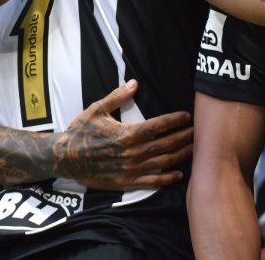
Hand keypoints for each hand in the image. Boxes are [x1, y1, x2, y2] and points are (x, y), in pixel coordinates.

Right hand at [53, 79, 193, 190]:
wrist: (64, 158)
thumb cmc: (80, 131)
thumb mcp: (97, 109)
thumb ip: (118, 96)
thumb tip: (134, 83)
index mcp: (128, 133)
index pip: (159, 126)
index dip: (175, 120)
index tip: (187, 116)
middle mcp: (133, 152)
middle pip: (166, 144)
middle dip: (184, 137)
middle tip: (199, 131)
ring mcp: (131, 169)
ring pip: (163, 163)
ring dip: (181, 155)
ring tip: (195, 149)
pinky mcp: (126, 182)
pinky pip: (151, 181)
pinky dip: (167, 178)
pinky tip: (178, 174)